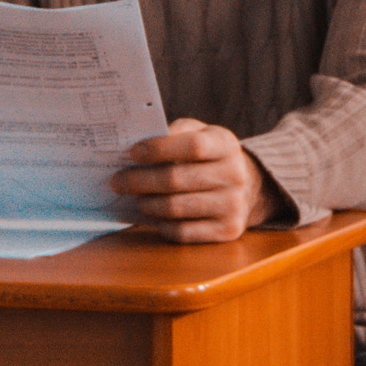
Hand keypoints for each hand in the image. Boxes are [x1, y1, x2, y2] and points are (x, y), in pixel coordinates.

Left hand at [113, 118, 274, 243]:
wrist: (248, 187)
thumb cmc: (210, 157)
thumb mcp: (200, 134)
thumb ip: (174, 133)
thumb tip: (138, 147)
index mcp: (226, 145)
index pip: (193, 146)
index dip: (159, 149)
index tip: (132, 153)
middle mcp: (235, 175)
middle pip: (177, 179)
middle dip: (140, 181)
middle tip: (118, 181)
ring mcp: (233, 206)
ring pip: (176, 208)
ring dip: (147, 204)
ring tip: (136, 198)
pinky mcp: (228, 231)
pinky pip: (184, 232)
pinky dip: (162, 225)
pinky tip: (155, 216)